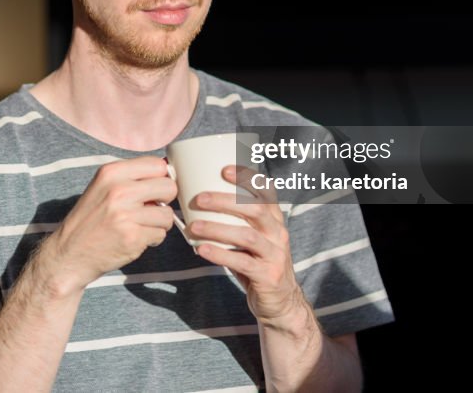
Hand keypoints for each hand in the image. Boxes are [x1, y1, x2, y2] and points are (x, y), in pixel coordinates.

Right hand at [43, 157, 177, 293]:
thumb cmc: (91, 219)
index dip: (160, 178)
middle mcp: (118, 190)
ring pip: (168, 214)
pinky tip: (134, 238)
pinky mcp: (132, 237)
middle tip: (150, 209)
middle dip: (164, 200)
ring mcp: (126, 215)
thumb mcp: (104, 187)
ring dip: (158, 223)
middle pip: (169, 187)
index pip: (157, 165)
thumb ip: (132, 178)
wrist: (69, 252)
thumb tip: (169, 173)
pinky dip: (152, 239)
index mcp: (112, 172)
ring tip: (139, 226)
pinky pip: (161, 234)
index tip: (154, 189)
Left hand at [187, 165, 307, 326]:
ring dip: (218, 228)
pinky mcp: (268, 276)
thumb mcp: (251, 239)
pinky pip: (242, 262)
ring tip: (194, 226)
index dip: (248, 177)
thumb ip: (233, 222)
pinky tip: (201, 249)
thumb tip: (192, 203)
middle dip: (226, 201)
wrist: (280, 303)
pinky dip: (220, 254)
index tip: (224, 169)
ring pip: (247, 235)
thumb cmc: (256, 263)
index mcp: (274, 220)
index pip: (267, 191)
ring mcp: (276, 254)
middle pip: (255, 209)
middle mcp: (278, 233)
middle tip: (199, 198)